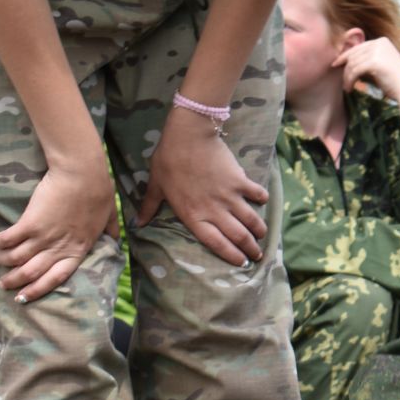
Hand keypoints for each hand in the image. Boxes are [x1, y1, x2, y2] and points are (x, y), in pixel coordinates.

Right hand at [0, 159, 120, 301]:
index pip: (58, 277)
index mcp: (80, 247)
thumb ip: (111, 230)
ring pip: (17, 259)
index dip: (40, 289)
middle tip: (4, 283)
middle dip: (15, 281)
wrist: (81, 171)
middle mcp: (60, 246)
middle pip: (32, 273)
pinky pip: (9, 239)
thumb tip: (116, 240)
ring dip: (4, 261)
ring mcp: (44, 236)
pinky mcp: (30, 223)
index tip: (26, 296)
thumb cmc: (98, 189)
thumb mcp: (110, 214)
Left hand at [136, 106, 267, 266]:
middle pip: (238, 235)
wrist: (188, 136)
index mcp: (193, 215)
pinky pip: (255, 193)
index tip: (240, 263)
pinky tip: (263, 201)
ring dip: (259, 230)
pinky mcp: (239, 180)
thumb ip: (149, 207)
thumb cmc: (168, 160)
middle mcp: (214, 210)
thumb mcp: (156, 186)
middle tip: (256, 255)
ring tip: (263, 236)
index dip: (230, 255)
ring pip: (250, 219)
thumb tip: (137, 224)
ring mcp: (229, 196)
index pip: (215, 243)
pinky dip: (261, 198)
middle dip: (250, 249)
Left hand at [336, 39, 399, 125]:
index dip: (345, 56)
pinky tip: (350, 89)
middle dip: (345, 69)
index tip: (336, 65)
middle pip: (353, 54)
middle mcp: (380, 42)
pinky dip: (349, 81)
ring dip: (347, 77)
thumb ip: (368, 59)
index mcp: (382, 41)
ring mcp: (377, 51)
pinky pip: (354, 71)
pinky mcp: (374, 61)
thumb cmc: (396, 81)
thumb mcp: (382, 64)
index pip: (358, 47)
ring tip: (347, 88)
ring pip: (352, 63)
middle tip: (343, 82)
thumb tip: (347, 61)